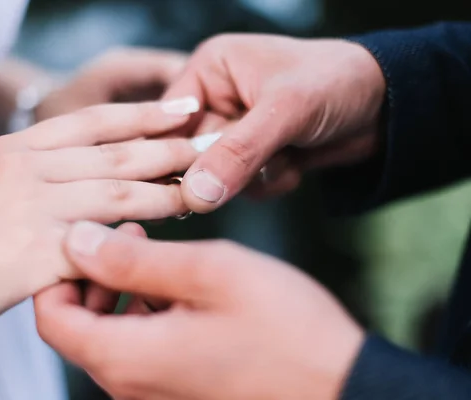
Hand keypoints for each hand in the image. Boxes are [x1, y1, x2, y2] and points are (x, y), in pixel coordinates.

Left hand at [35, 222, 364, 399]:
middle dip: (93, 275)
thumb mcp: (207, 274)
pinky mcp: (178, 391)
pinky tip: (182, 288)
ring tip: (159, 253)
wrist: (339, 386)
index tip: (90, 235)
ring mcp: (154, 394)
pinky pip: (141, 349)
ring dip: (122, 291)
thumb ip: (133, 260)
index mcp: (125, 357)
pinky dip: (147, 312)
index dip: (59, 270)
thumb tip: (76, 241)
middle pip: (77, 325)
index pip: (50, 316)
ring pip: (109, 335)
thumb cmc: (282, 329)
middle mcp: (130, 386)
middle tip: (129, 234)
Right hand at [37, 47, 188, 313]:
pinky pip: (100, 245)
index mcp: (19, 148)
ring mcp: (32, 210)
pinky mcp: (34, 256)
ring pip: (119, 195)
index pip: (96, 121)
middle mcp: (28, 170)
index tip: (184, 109)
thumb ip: (37, 173)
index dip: (145, 114)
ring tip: (200, 190)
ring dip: (166, 192)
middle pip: (117, 154)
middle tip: (210, 146)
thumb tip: (86, 174)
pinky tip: (160, 242)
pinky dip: (133, 243)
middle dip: (170, 149)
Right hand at [163, 34, 385, 211]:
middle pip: (186, 153)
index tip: (184, 184)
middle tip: (251, 169)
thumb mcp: (285, 111)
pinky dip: (268, 182)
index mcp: (209, 70)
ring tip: (285, 157)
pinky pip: (241, 186)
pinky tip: (295, 163)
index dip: (171, 154)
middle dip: (222, 169)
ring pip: (215, 176)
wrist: (386, 106)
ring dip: (251, 178)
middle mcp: (215, 100)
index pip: (164, 120)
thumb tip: (193, 195)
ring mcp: (234, 131)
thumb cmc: (336, 83)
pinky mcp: (253, 156)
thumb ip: (237, 152)